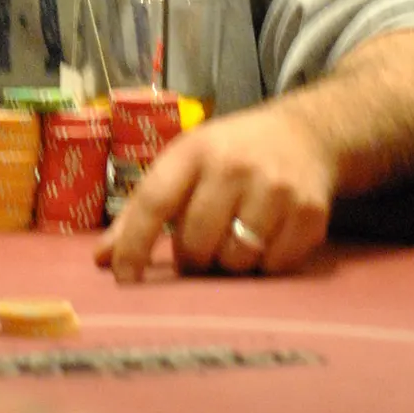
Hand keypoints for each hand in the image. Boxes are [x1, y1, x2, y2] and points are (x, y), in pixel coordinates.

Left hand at [94, 99, 336, 280]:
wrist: (306, 134)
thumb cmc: (230, 154)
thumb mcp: (184, 163)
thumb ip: (144, 209)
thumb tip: (103, 259)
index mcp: (194, 150)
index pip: (154, 202)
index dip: (133, 244)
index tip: (123, 277)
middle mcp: (234, 167)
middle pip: (196, 243)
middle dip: (191, 259)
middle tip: (199, 249)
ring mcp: (276, 190)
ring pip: (236, 261)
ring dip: (228, 263)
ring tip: (234, 238)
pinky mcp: (310, 214)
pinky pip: (273, 267)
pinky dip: (265, 265)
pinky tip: (266, 238)